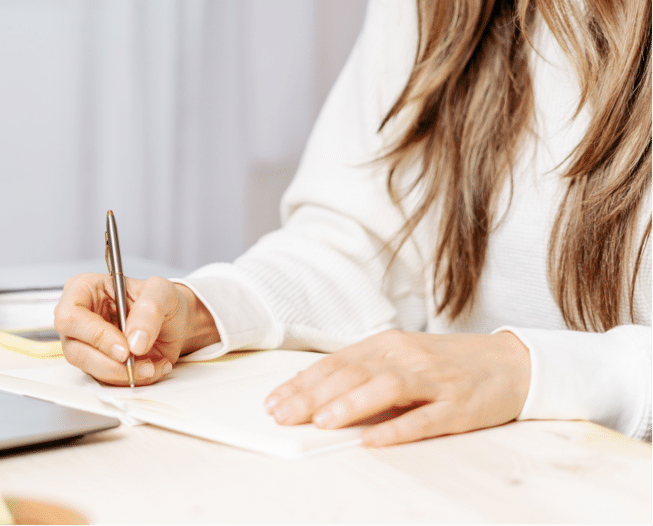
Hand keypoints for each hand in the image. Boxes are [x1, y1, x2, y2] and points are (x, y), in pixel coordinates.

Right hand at [54, 273, 219, 385]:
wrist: (173, 321)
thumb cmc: (161, 300)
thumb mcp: (162, 292)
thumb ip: (149, 310)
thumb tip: (134, 340)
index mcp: (84, 289)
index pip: (70, 316)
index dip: (95, 335)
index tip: (124, 347)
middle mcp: (79, 318)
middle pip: (74, 349)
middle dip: (109, 362)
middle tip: (136, 361)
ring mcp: (86, 343)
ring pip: (89, 369)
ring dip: (123, 373)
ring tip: (151, 365)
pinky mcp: (98, 363)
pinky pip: (107, 380)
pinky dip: (132, 378)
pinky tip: (152, 367)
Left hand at [263, 330, 530, 445]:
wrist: (513, 363)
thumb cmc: (446, 365)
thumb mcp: (400, 359)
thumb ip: (362, 374)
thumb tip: (314, 394)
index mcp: (388, 345)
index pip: (336, 363)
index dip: (303, 382)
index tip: (274, 401)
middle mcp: (407, 357)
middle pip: (354, 374)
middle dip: (314, 396)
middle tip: (283, 414)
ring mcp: (434, 380)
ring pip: (386, 388)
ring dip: (351, 405)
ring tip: (322, 421)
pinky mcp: (459, 405)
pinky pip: (426, 418)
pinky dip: (398, 429)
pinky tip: (374, 440)